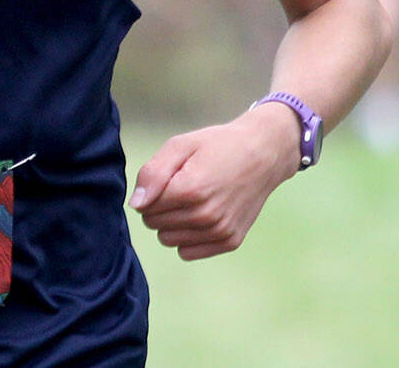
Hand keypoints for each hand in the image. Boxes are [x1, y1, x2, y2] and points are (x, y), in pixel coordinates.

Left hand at [129, 105, 297, 259]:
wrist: (263, 154)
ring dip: (172, 223)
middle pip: (155, 225)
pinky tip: (201, 216)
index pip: (145, 207)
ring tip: (190, 201)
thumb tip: (136, 205)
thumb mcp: (180, 145)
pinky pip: (188, 252)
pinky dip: (188, 237)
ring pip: (169, 240)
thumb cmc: (217, 146)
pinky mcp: (230, 241)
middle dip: (159, 207)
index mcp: (190, 190)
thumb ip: (153, 174)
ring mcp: (220, 231)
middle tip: (179, 187)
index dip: (151, 192)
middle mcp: (206, 216)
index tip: (167, 178)